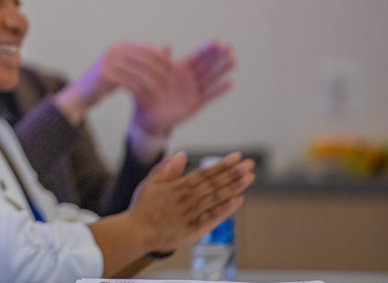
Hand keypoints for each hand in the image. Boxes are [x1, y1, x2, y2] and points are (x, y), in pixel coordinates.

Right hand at [55, 41, 171, 125]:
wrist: (80, 95)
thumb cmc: (104, 82)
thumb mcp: (124, 67)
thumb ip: (142, 59)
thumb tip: (167, 48)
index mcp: (119, 46)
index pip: (147, 48)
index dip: (161, 59)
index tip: (172, 70)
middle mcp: (113, 50)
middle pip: (145, 59)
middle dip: (159, 70)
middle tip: (170, 81)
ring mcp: (108, 62)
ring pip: (138, 72)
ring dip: (152, 83)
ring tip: (161, 91)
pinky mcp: (104, 75)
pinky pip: (129, 83)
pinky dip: (140, 91)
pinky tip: (147, 98)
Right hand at [127, 152, 254, 252]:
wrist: (138, 233)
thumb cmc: (143, 207)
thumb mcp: (150, 183)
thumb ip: (166, 169)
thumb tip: (180, 154)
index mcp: (178, 187)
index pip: (205, 173)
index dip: (222, 164)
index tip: (236, 156)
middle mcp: (188, 199)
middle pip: (215, 184)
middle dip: (234, 173)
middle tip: (249, 164)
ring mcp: (193, 214)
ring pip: (217, 198)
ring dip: (234, 187)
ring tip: (249, 178)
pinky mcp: (196, 229)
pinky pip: (214, 217)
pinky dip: (227, 208)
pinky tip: (238, 200)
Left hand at [130, 40, 234, 136]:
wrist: (148, 115)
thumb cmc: (149, 92)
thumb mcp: (153, 74)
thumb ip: (162, 60)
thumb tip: (166, 44)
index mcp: (180, 69)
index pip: (196, 57)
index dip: (206, 49)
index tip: (218, 41)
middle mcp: (189, 79)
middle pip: (206, 65)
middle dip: (217, 56)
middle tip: (229, 46)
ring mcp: (193, 91)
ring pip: (210, 78)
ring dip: (221, 70)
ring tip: (233, 60)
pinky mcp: (195, 103)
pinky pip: (209, 96)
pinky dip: (219, 90)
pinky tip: (229, 82)